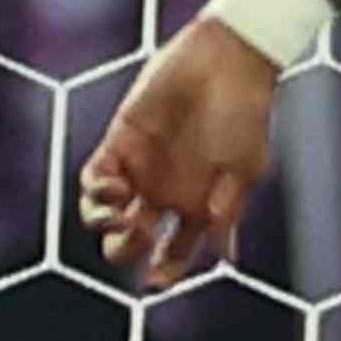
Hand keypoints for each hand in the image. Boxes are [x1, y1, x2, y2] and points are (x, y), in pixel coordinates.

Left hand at [81, 17, 281, 289]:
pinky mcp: (120, 141)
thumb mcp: (246, 167)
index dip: (165, 272)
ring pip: (106, 215)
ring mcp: (140, 169)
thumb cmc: (245, 113)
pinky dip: (97, 189)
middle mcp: (165, 192)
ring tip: (121, 214)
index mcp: (197, 206)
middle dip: (127, 248)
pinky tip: (114, 186)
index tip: (158, 280)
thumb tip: (225, 256)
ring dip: (105, 223)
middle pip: (133, 241)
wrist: (227, 60)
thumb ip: (229, 209)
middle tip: (138, 232)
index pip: (174, 252)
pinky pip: (94, 178)